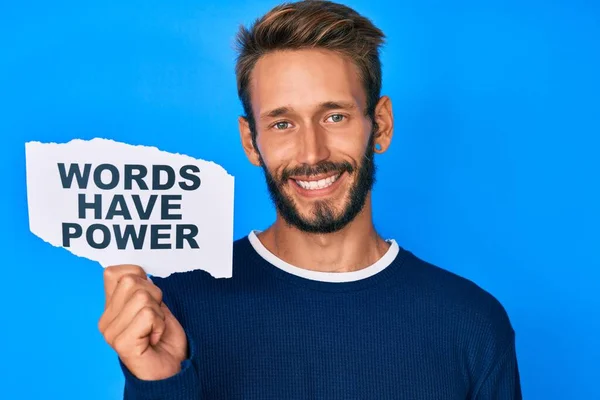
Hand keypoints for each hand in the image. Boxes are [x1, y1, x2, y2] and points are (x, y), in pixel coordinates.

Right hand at [98, 265, 187, 380]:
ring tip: (155, 329)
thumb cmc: (164, 339)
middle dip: (154, 295)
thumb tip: (140, 274)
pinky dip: (159, 324)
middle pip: (132, 281)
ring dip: (158, 312)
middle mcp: (105, 320)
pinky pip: (147, 314)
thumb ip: (143, 290)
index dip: (139, 275)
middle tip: (155, 318)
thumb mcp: (155, 307)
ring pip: (142, 296)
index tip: (149, 298)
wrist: (170, 370)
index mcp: (110, 309)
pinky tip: (154, 338)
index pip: (114, 272)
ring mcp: (111, 332)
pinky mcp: (121, 343)